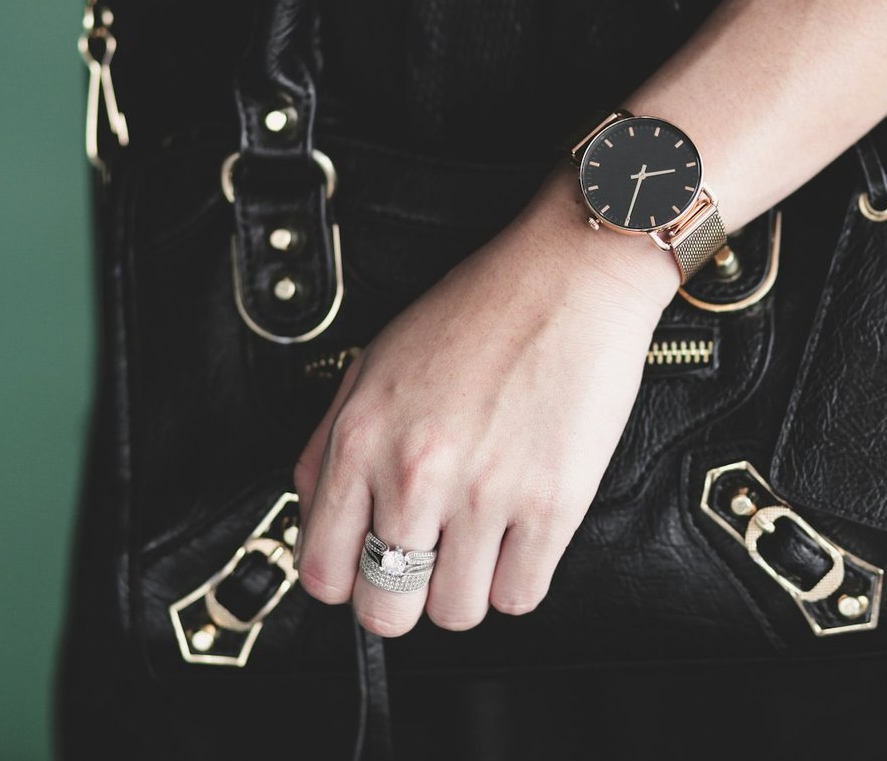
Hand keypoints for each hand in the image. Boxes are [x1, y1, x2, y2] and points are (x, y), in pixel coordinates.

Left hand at [292, 165, 680, 635]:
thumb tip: (315, 514)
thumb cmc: (481, 308)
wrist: (571, 275)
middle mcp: (417, 473)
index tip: (369, 567)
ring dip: (467, 587)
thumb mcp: (374, 362)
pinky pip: (521, 595)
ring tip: (481, 542)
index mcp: (363, 438)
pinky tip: (520, 537)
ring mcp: (486, 493)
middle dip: (402, 601)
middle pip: (385, 609)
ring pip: (456, 612)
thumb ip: (330, 442)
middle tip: (426, 569)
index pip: (325, 570)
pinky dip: (519, 578)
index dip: (347, 581)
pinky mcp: (552, 504)